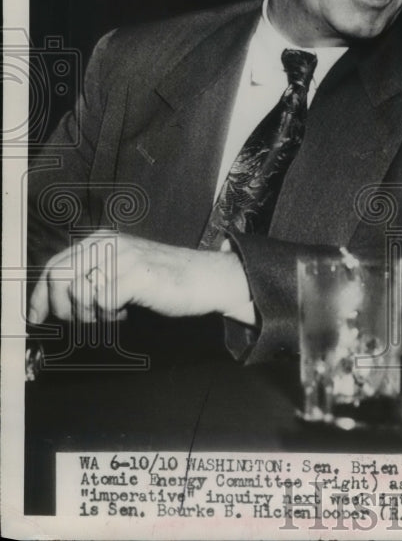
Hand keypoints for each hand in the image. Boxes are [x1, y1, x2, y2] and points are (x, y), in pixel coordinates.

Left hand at [27, 233, 250, 323]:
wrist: (207, 278)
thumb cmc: (165, 279)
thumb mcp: (122, 268)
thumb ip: (92, 274)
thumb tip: (52, 299)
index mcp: (102, 239)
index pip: (55, 264)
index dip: (39, 294)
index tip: (37, 316)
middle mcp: (110, 243)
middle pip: (58, 277)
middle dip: (62, 307)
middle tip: (84, 320)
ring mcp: (125, 256)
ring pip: (79, 293)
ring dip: (90, 314)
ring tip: (111, 314)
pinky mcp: (138, 274)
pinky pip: (103, 302)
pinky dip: (109, 315)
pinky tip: (126, 312)